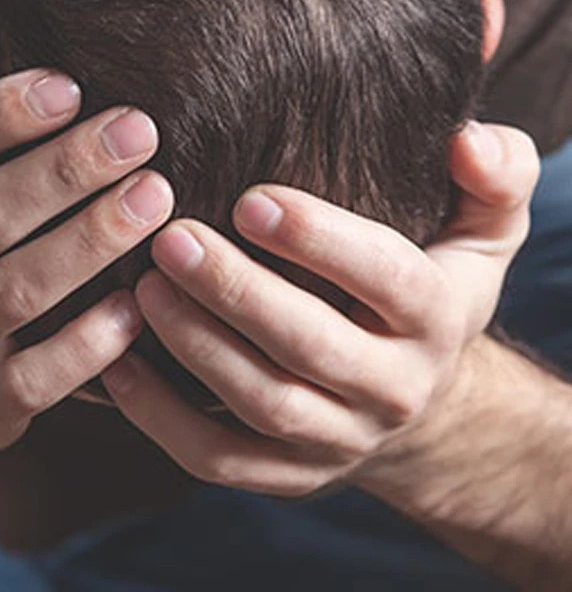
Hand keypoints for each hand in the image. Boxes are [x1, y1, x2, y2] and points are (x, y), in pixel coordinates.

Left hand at [102, 122, 538, 496]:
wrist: (419, 399)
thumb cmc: (430, 288)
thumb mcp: (485, 231)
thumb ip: (494, 177)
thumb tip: (465, 137)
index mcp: (437, 318)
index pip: (388, 278)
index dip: (322, 241)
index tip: (250, 198)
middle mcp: (394, 388)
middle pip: (311, 347)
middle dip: (237, 292)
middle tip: (170, 239)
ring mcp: (340, 440)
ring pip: (264, 404)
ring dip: (196, 348)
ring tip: (142, 288)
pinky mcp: (291, 474)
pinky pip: (222, 460)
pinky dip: (163, 420)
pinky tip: (117, 364)